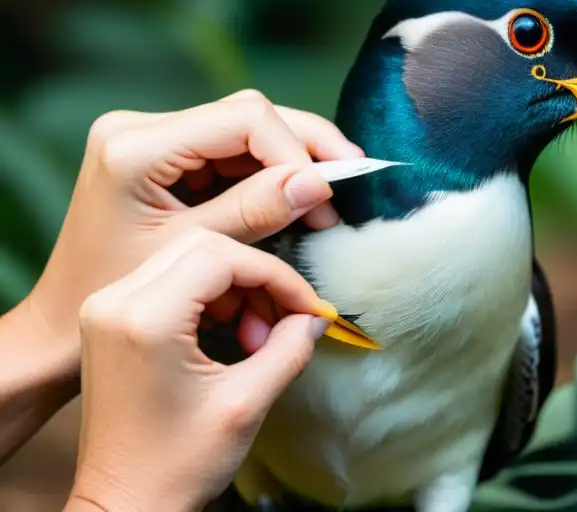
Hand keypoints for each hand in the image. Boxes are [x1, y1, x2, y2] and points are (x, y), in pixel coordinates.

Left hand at [25, 88, 360, 374]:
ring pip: (246, 130)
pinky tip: (298, 200)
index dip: (295, 152)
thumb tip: (318, 183)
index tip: (328, 196)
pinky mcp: (162, 157)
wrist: (61, 328)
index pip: (243, 120)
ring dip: (292, 161)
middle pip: (248, 115)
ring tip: (330, 198)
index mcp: (134, 148)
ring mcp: (149, 140)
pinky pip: (230, 153)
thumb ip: (255, 212)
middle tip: (353, 175)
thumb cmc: (116, 300)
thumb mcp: (193, 253)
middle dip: (304, 147)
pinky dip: (268, 175)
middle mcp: (138, 129)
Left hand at [68, 227, 336, 511]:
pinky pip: (170, 277)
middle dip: (257, 275)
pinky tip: (231, 331)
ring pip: (189, 256)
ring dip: (235, 284)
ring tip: (258, 334)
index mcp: (144, 319)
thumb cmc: (174, 465)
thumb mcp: (246, 404)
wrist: (121, 504)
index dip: (276, 275)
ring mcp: (107, 306)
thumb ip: (289, 348)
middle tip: (285, 317)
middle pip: (205, 246)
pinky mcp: (109, 317)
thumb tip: (315, 317)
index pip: (223, 257)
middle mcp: (115, 301)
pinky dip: (211, 294)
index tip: (305, 307)